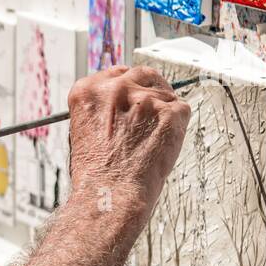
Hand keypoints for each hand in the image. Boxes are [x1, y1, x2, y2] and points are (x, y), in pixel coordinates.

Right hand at [66, 65, 190, 222]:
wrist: (110, 193)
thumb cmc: (95, 172)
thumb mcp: (83, 130)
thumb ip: (103, 110)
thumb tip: (123, 105)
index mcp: (88, 91)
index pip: (118, 72)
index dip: (129, 86)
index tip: (134, 96)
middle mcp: (116, 88)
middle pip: (144, 74)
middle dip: (150, 90)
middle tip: (151, 115)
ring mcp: (145, 99)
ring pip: (167, 93)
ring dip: (164, 113)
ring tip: (151, 141)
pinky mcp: (170, 112)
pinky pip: (182, 110)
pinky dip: (177, 127)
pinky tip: (162, 145)